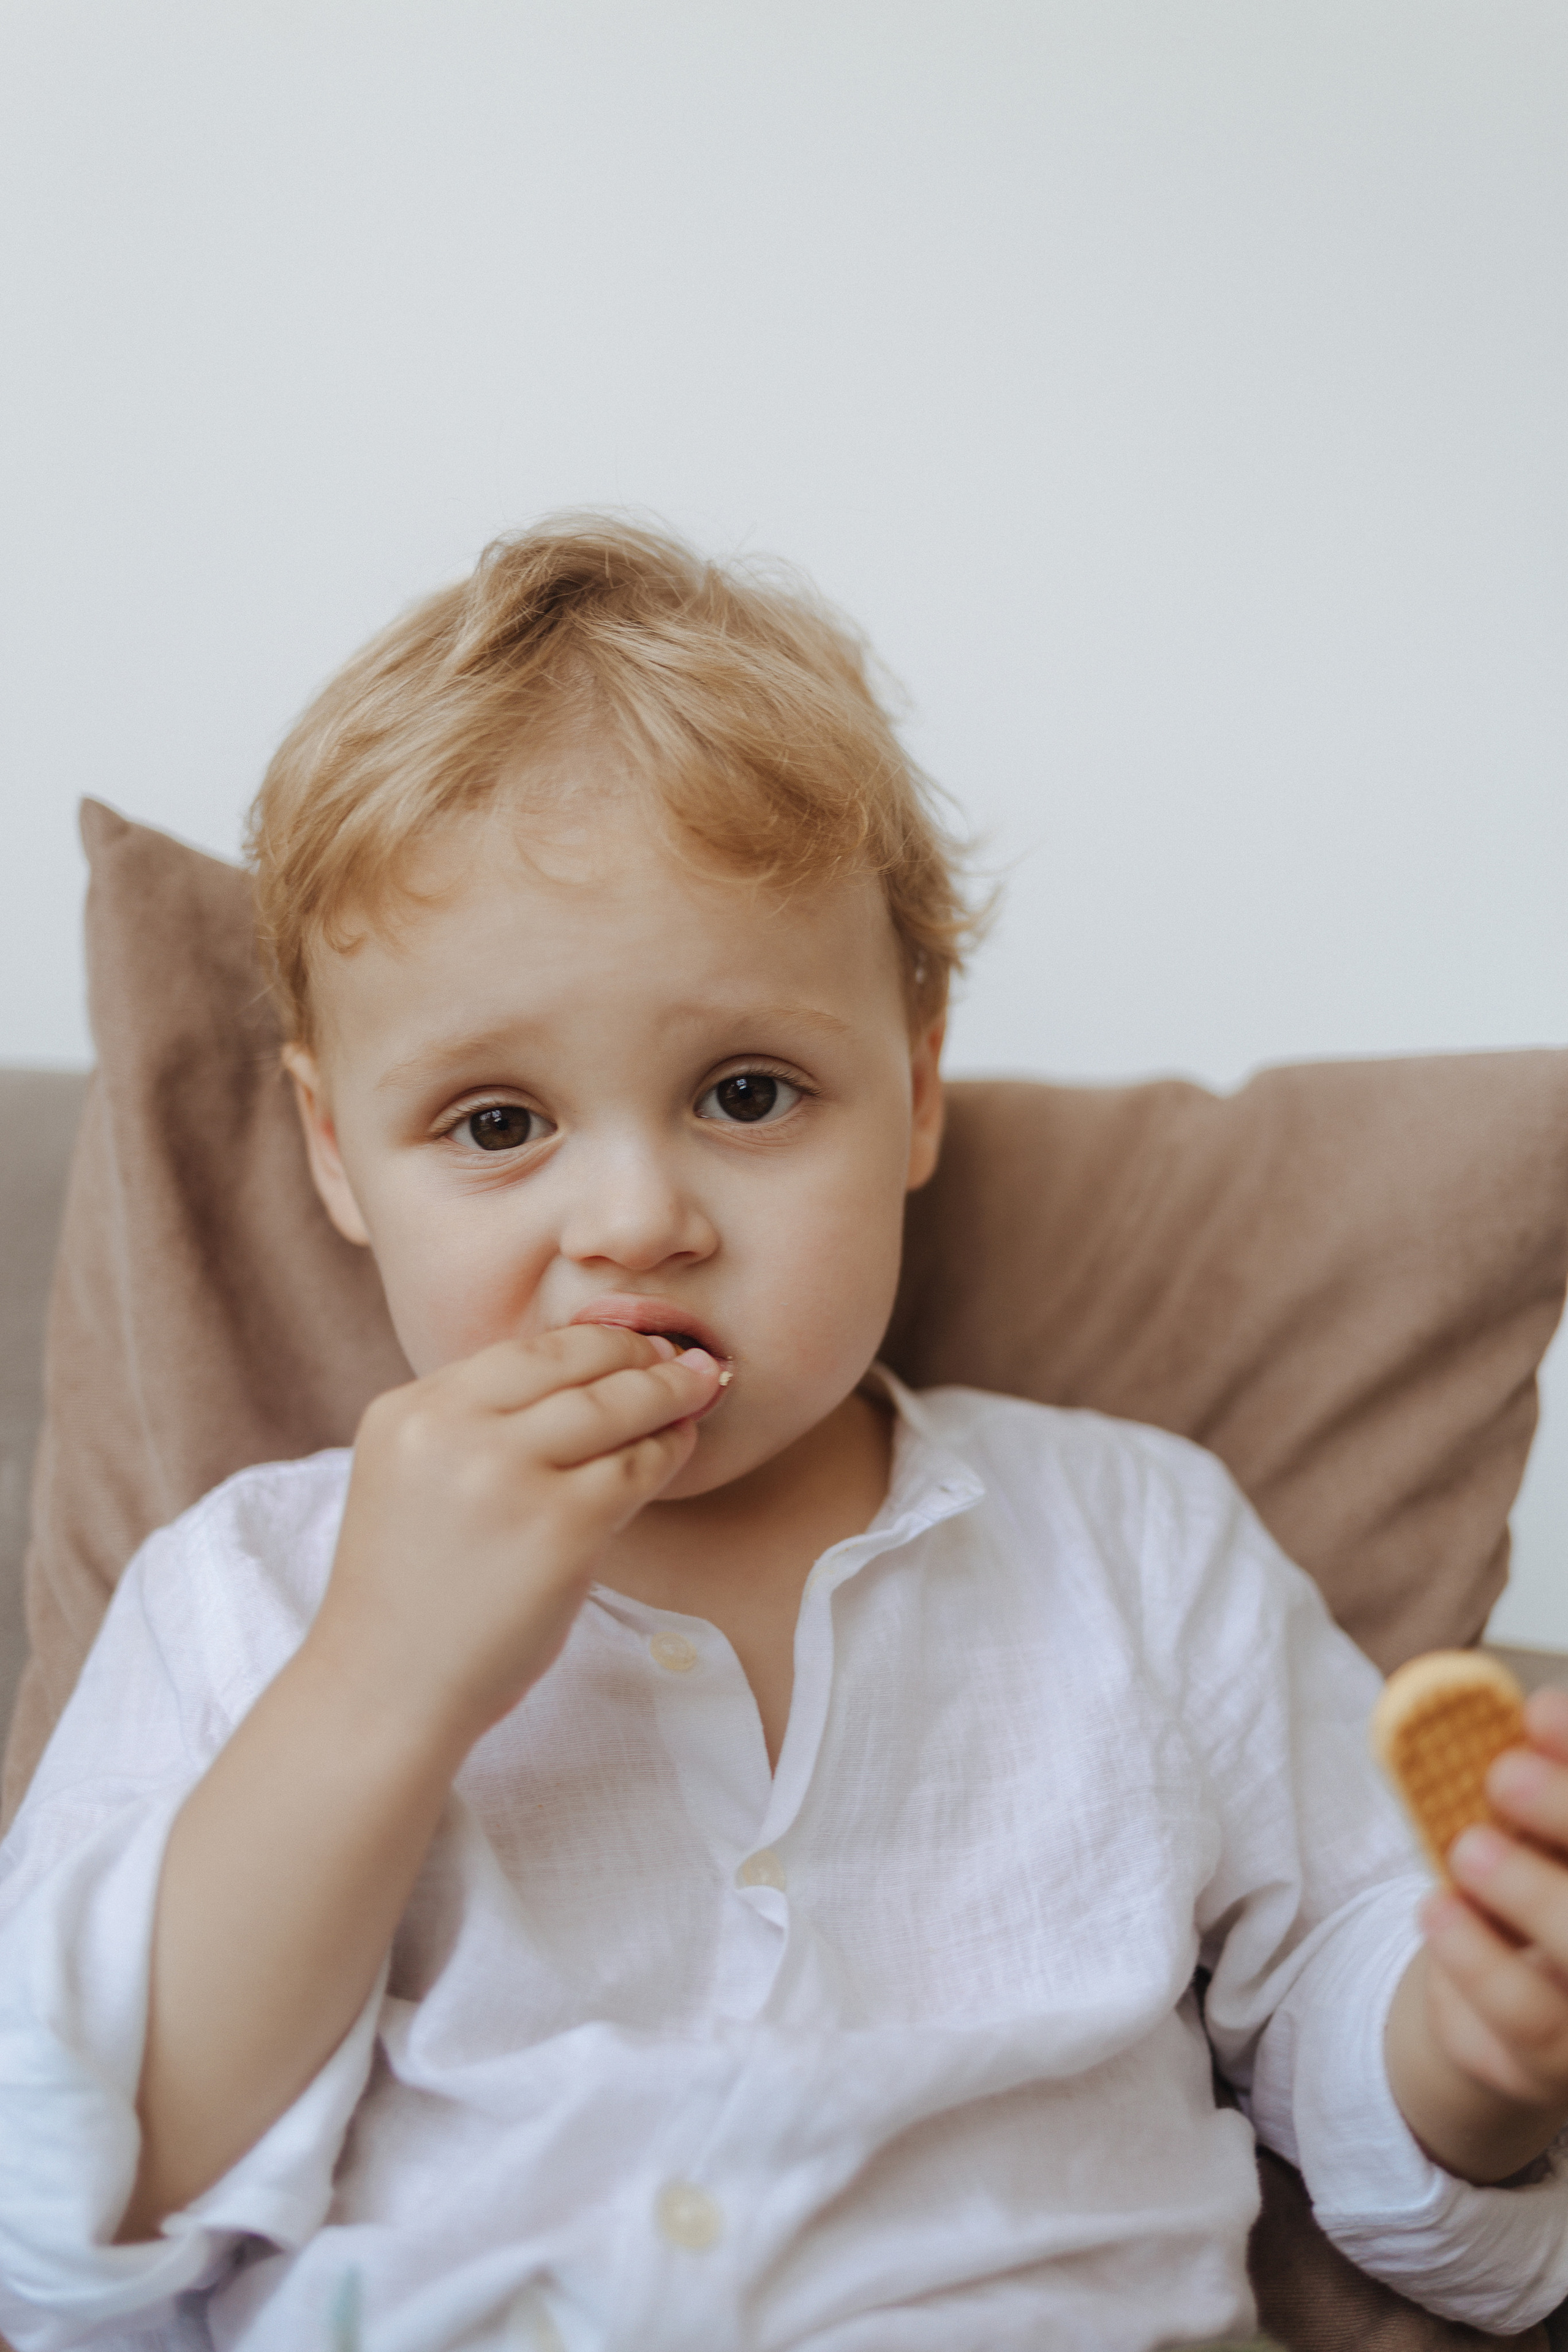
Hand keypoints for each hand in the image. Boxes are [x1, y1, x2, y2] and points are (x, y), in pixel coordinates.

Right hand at [308, 1324, 722, 1745]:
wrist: (385, 1691)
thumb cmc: (411, 1596)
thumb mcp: (414, 1479)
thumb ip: (475, 1426)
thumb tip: (586, 1380)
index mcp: (408, 1411)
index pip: (519, 1351)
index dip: (588, 1343)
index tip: (630, 1346)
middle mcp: (450, 1429)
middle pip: (571, 1361)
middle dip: (636, 1353)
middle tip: (680, 1357)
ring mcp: (506, 1475)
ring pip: (614, 1405)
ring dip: (666, 1394)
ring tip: (697, 1391)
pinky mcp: (561, 1526)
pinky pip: (635, 1468)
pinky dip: (666, 1452)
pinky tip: (678, 1447)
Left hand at [1387, 1686, 1567, 2181]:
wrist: (1495, 2002)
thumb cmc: (1526, 1887)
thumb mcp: (1527, 1826)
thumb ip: (1535, 1773)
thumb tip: (1527, 1709)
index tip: (1538, 1712)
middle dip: (1567, 1816)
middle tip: (1504, 1775)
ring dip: (1527, 1895)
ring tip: (1466, 1849)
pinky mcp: (1556, 2066)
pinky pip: (1527, 2020)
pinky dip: (1477, 1960)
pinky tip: (1435, 1909)